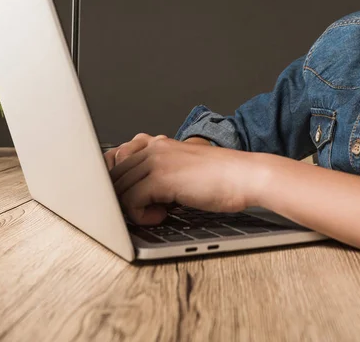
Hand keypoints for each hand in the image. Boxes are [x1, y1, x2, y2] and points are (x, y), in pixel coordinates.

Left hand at [108, 136, 264, 225]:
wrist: (245, 176)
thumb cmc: (222, 177)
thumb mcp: (185, 169)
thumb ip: (162, 172)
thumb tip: (138, 193)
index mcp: (160, 144)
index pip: (117, 160)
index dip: (118, 184)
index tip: (130, 199)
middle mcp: (155, 148)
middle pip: (114, 176)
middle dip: (123, 199)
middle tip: (145, 210)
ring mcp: (157, 161)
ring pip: (119, 189)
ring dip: (132, 208)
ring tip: (157, 213)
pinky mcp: (161, 178)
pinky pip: (131, 201)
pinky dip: (141, 216)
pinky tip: (162, 216)